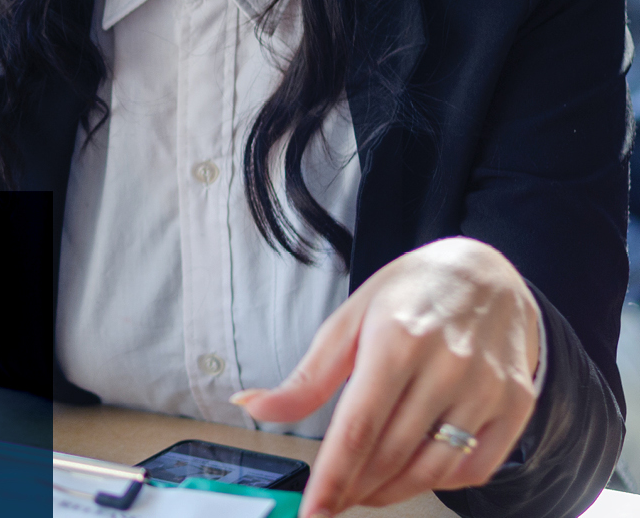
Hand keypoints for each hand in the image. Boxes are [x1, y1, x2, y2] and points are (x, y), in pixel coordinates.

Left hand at [232, 237, 540, 516]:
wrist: (487, 275)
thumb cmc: (411, 296)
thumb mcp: (349, 322)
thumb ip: (306, 377)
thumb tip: (254, 406)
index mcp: (397, 340)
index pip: (359, 427)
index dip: (333, 477)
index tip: (314, 510)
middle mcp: (447, 365)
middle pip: (392, 454)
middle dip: (354, 488)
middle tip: (331, 500)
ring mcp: (487, 388)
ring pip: (434, 469)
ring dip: (391, 492)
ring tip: (364, 491)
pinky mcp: (516, 405)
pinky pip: (476, 468)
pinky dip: (440, 482)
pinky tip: (413, 473)